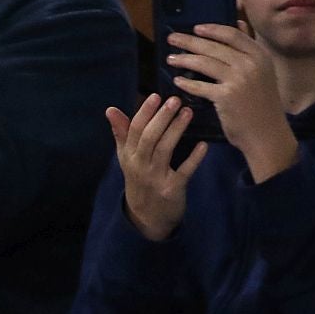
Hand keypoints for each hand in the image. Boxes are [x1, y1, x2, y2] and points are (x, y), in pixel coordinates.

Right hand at [106, 94, 207, 241]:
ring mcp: (155, 178)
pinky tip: (204, 145)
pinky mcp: (172, 189)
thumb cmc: (139, 180)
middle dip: (161, 118)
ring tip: (188, 112)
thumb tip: (111, 109)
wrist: (146, 217)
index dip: (144, 112)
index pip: (134, 130)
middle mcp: (139, 166)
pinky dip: (194, 159)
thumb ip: (121, 133)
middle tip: (175, 100)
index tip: (155, 96)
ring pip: (164, 150)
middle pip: (149, 138)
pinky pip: (183, 172)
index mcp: (129, 156)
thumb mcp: (126, 158)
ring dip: (176, 130)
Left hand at [168, 23, 297, 182]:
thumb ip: (249, 49)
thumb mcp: (263, 71)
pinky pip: (200, 86)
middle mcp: (251, 64)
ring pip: (204, 63)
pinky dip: (186, 83)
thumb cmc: (262, 103)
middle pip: (214, 46)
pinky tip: (177, 81)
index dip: (212, 29)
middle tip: (172, 38)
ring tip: (171, 59)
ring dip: (184, 59)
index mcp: (260, 55)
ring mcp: (239, 79)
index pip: (232, 35)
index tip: (195, 28)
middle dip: (190, 41)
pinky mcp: (226, 96)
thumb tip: (237, 23)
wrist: (267, 134)